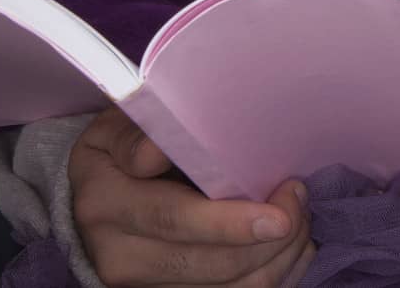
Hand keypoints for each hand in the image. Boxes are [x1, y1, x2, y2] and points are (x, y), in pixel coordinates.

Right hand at [69, 105, 315, 286]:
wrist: (100, 193)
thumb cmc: (125, 147)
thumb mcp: (118, 128)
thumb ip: (139, 135)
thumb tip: (154, 153)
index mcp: (106, 204)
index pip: (173, 220)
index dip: (231, 223)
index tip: (279, 215)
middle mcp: (119, 257)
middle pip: (212, 265)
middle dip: (272, 239)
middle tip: (298, 199)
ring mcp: (145, 287)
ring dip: (280, 257)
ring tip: (299, 217)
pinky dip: (277, 273)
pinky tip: (291, 246)